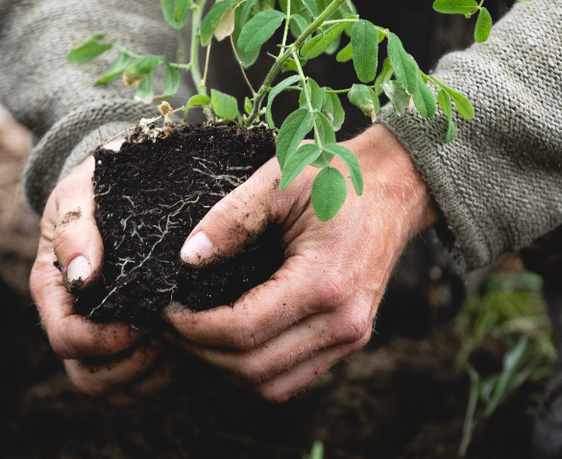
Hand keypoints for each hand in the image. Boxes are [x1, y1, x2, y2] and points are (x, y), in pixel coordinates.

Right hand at [29, 148, 175, 404]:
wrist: (128, 180)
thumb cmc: (100, 184)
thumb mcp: (82, 192)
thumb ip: (76, 228)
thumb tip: (81, 277)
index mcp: (54, 291)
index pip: (67, 340)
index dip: (101, 341)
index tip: (139, 318)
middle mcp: (75, 322)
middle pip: (88, 377)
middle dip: (129, 363)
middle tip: (166, 331)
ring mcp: (105, 336)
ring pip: (117, 389)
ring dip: (150, 372)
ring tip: (181, 337)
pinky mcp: (139, 342)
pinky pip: (147, 383)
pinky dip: (169, 374)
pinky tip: (193, 342)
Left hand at [163, 124, 439, 401]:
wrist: (396, 185)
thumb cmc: (337, 177)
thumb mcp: (279, 182)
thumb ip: (231, 219)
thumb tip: (187, 260)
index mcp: (326, 283)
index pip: (243, 331)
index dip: (194, 328)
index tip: (164, 308)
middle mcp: (343, 322)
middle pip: (254, 369)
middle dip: (201, 352)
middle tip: (171, 323)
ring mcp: (351, 337)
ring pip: (273, 385)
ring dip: (226, 368)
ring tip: (196, 333)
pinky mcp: (350, 340)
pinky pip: (293, 377)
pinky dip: (256, 369)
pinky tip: (232, 337)